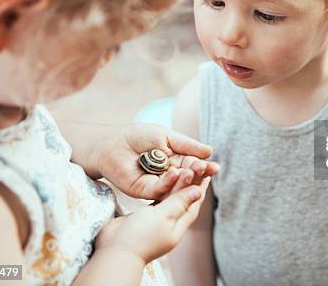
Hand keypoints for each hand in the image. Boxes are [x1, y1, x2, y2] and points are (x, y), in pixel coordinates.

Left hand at [89, 123, 218, 199]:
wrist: (112, 142)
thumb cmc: (138, 136)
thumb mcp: (167, 137)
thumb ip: (186, 145)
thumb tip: (209, 151)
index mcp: (176, 162)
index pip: (193, 167)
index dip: (204, 168)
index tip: (215, 168)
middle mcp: (169, 176)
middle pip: (187, 179)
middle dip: (197, 174)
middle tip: (206, 169)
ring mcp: (157, 185)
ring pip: (176, 187)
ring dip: (186, 179)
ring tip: (195, 170)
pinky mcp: (143, 191)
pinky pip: (159, 189)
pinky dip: (169, 182)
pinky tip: (175, 172)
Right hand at [95, 177, 210, 263]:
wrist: (115, 252)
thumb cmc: (139, 236)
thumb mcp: (162, 217)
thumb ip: (179, 203)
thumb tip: (198, 192)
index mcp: (179, 225)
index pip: (194, 202)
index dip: (200, 186)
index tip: (207, 171)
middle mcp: (171, 223)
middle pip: (184, 198)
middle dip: (190, 182)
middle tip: (196, 164)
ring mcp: (158, 220)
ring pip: (171, 198)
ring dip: (177, 184)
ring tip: (182, 168)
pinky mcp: (145, 216)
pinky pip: (158, 199)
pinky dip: (163, 189)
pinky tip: (164, 180)